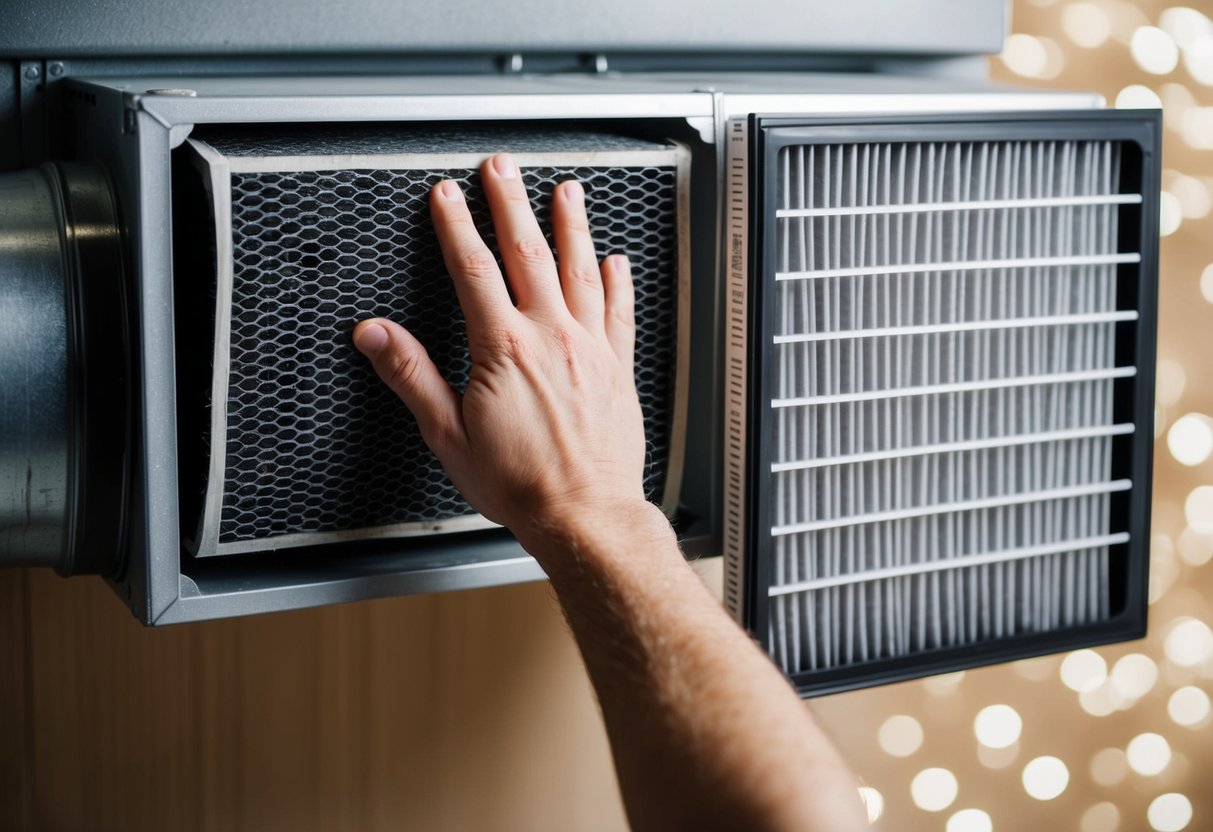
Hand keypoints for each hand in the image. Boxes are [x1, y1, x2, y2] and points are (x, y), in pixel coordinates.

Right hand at [353, 153, 649, 546]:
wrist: (585, 515)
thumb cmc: (521, 484)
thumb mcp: (448, 434)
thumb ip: (412, 376)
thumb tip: (376, 335)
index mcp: (503, 349)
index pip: (474, 268)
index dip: (457, 225)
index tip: (447, 195)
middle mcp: (551, 338)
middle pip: (528, 252)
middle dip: (510, 203)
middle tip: (502, 167)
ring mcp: (589, 349)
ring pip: (580, 270)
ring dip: (571, 225)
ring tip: (566, 191)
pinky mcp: (617, 368)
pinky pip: (619, 311)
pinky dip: (617, 281)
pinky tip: (614, 259)